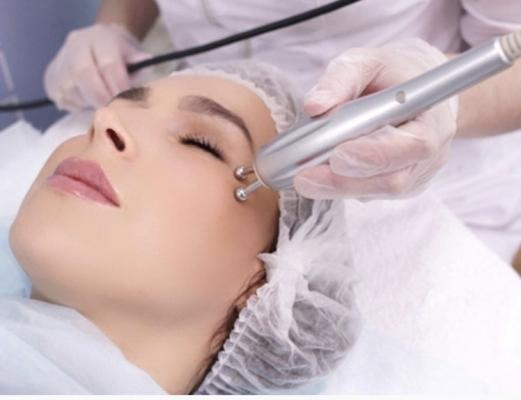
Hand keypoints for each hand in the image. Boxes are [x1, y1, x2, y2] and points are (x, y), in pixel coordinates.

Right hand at [44, 23, 150, 110]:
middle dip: (101, 96)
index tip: (126, 100)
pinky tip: (87, 101)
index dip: (119, 86)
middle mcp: (76, 44)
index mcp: (101, 37)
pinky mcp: (50, 76)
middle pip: (83, 74)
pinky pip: (60, 97)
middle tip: (112, 108)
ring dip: (88, 102)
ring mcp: (60, 59)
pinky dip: (76, 105)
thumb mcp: (136, 57)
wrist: (99, 46)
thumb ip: (141, 67)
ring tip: (100, 103)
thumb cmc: (122, 56)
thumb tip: (143, 71)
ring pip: (70, 88)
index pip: (108, 63)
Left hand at [294, 39, 457, 199]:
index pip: (414, 145)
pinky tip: (318, 176)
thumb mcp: (366, 61)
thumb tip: (314, 105)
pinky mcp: (397, 185)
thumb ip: (340, 79)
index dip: (376, 154)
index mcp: (432, 118)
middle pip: (394, 181)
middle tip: (304, 178)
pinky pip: (369, 194)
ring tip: (303, 179)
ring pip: (377, 193)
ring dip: (337, 188)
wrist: (414, 88)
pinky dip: (341, 187)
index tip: (337, 155)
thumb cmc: (391, 75)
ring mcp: (415, 174)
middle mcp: (430, 154)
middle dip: (346, 181)